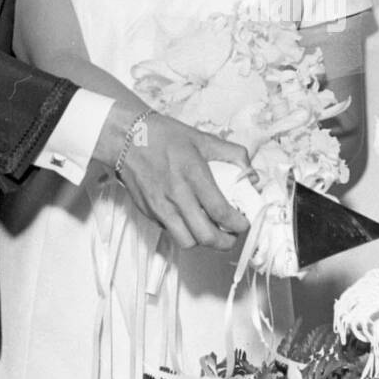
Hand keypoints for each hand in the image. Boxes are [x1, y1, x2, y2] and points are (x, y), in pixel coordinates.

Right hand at [98, 109, 254, 249]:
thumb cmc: (165, 136)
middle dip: (225, 242)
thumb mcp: (204, 139)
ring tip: (212, 231)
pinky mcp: (149, 212)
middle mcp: (176, 195)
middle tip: (232, 235)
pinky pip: (171, 231)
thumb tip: (252, 175)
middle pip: (205, 236)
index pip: (220, 211)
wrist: (126, 137)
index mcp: (193, 175)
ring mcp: (160, 207)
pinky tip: (190, 219)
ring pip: (187, 241)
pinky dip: (184, 231)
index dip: (238, 224)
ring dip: (203, 241)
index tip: (244, 224)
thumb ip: (233, 154)